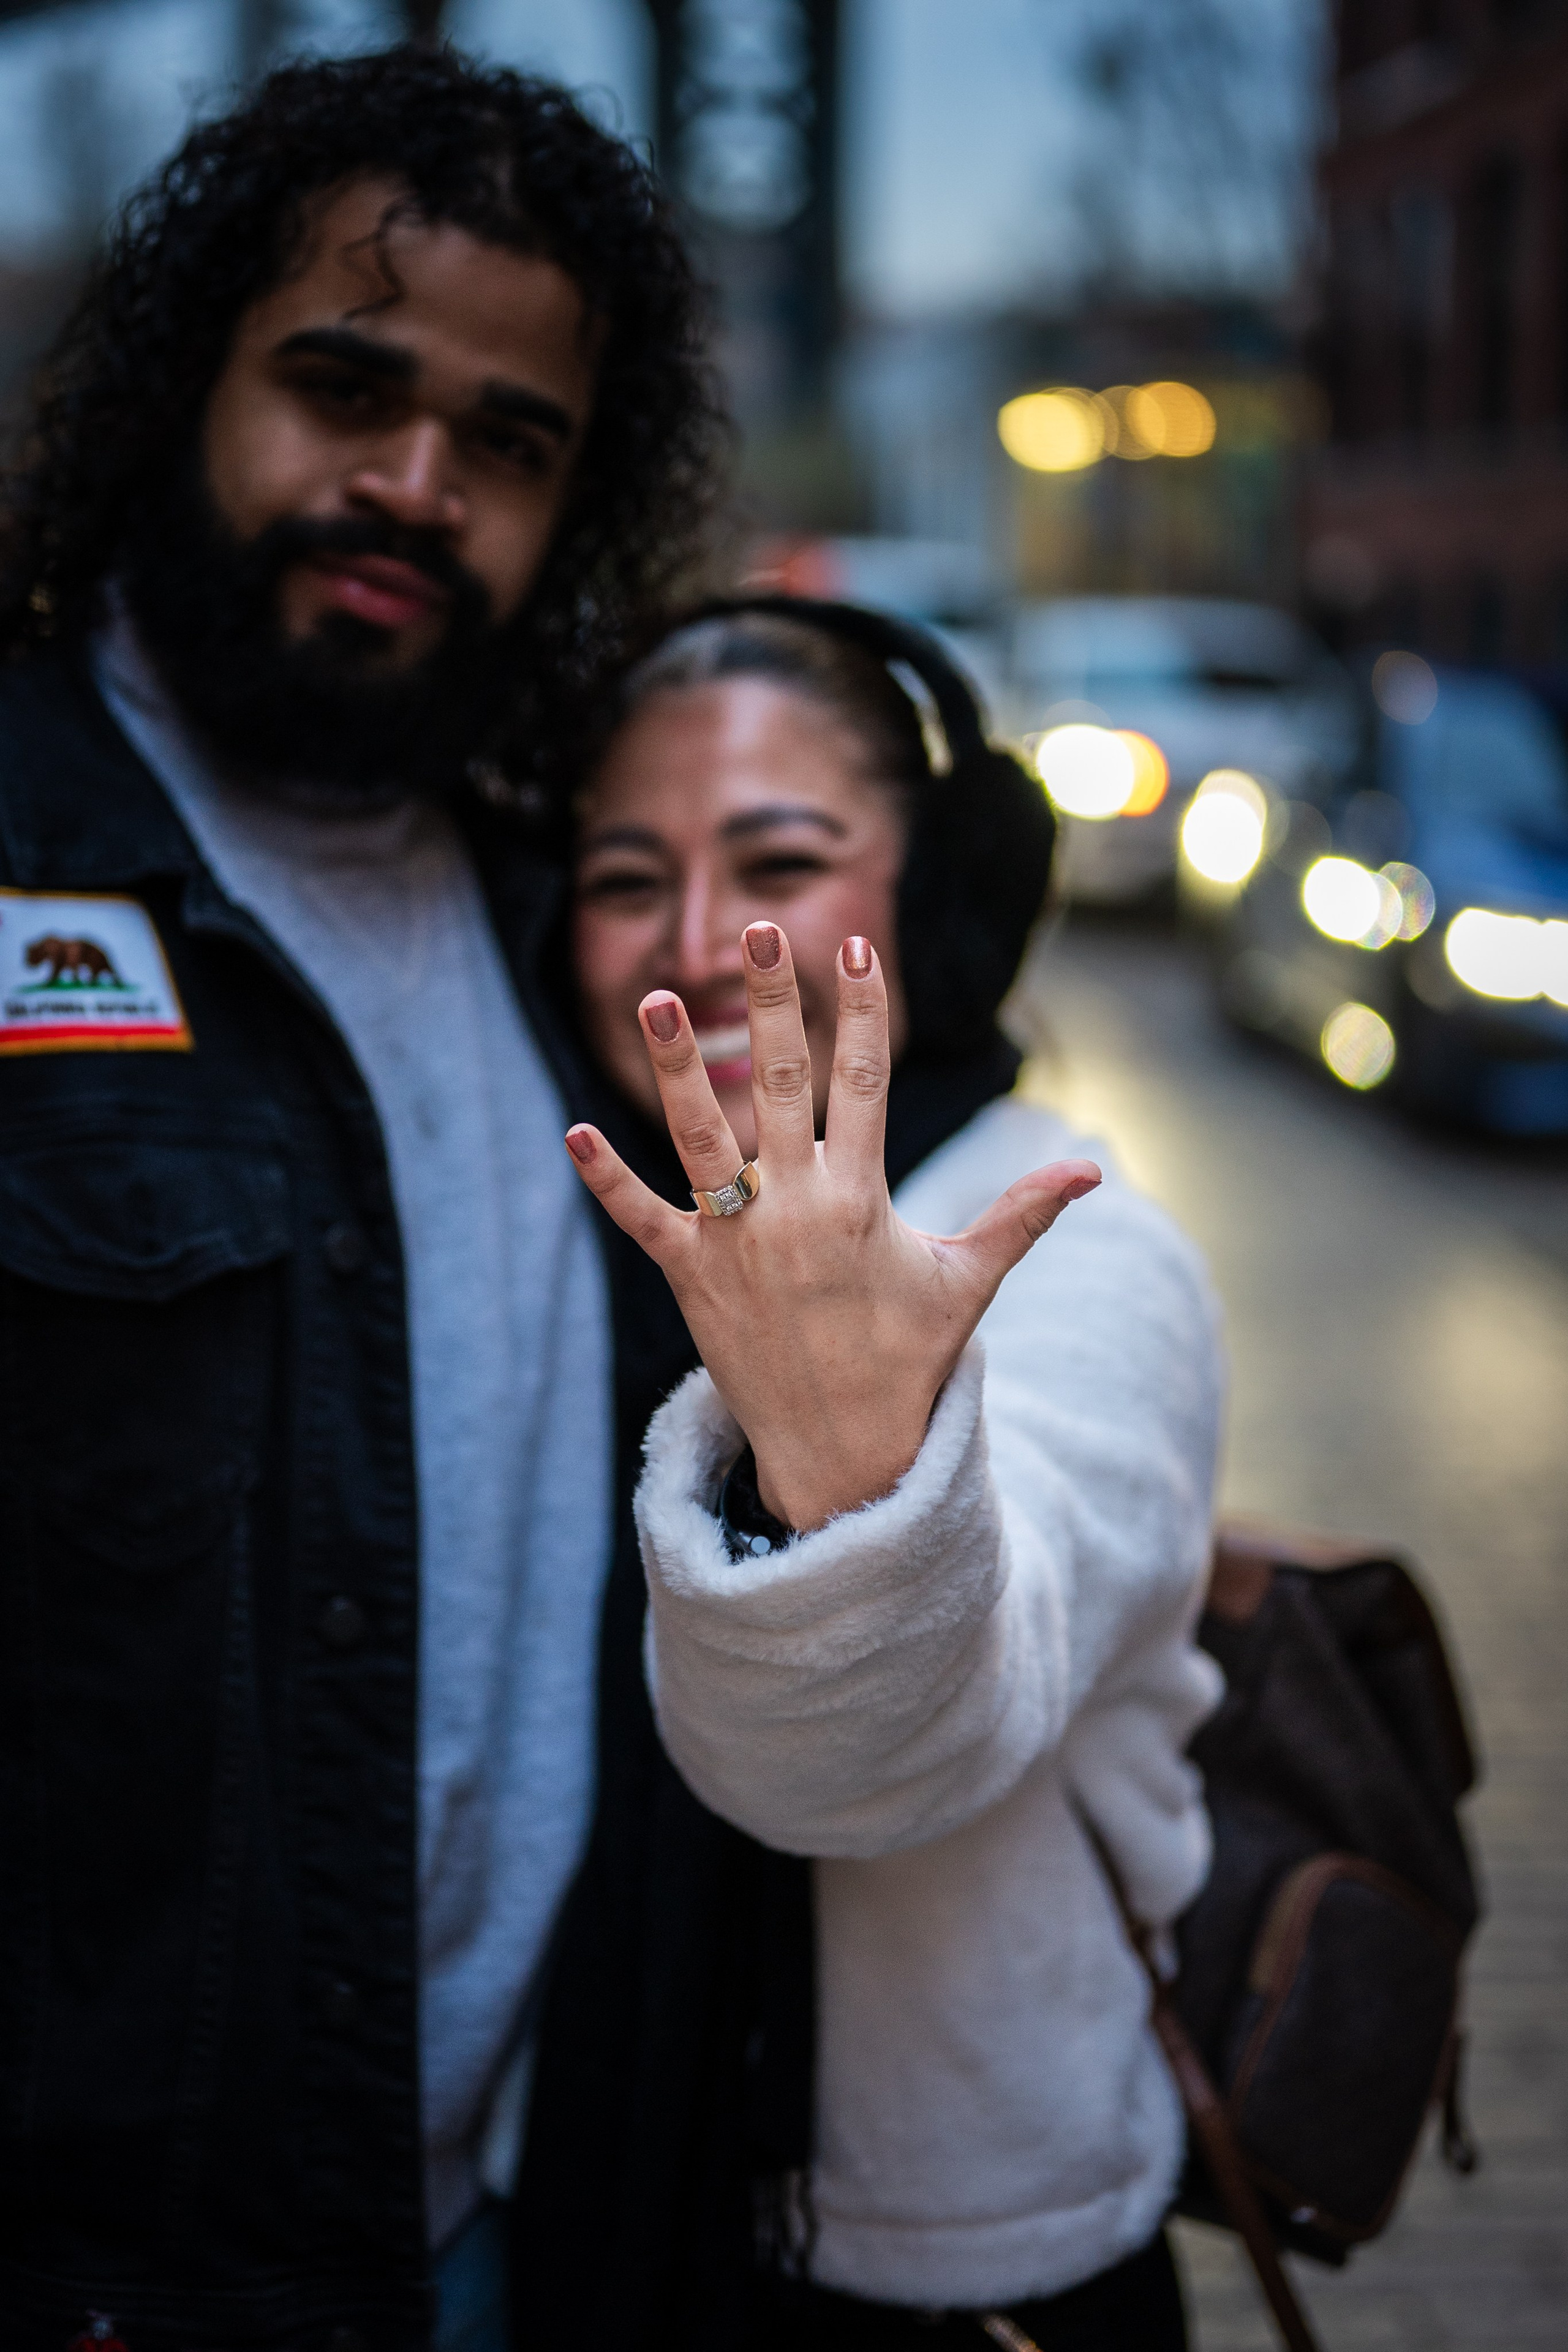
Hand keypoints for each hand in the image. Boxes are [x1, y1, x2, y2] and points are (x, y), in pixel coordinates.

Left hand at [565, 923, 1099, 1531]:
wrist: (845, 1454)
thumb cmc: (909, 1360)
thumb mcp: (966, 1283)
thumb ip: (1021, 1215)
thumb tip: (1093, 1170)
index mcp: (861, 1200)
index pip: (863, 1084)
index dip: (861, 1014)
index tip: (855, 951)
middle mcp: (795, 1210)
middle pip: (780, 1086)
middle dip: (770, 1005)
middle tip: (759, 934)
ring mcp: (737, 1242)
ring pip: (699, 1137)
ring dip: (674, 1066)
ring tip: (655, 999)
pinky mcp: (690, 1277)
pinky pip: (642, 1219)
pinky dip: (606, 1179)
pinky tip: (572, 1130)